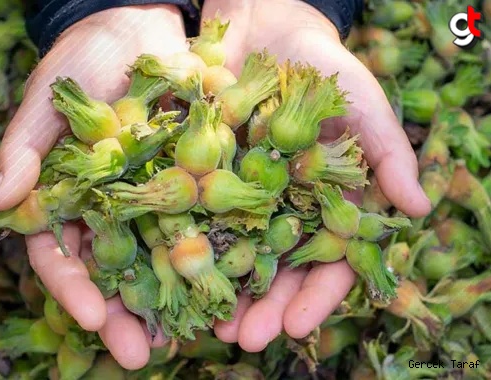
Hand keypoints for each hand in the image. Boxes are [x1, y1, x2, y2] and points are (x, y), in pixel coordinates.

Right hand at [0, 5, 188, 368]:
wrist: (142, 22)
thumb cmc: (84, 58)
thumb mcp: (50, 99)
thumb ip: (25, 147)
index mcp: (68, 197)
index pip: (61, 253)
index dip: (73, 288)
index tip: (91, 317)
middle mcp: (110, 208)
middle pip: (114, 271)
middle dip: (125, 314)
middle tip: (140, 356)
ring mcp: (153, 198)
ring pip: (160, 258)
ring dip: (172, 300)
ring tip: (189, 338)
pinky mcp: (194, 180)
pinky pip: (203, 222)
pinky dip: (213, 254)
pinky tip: (229, 286)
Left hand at [202, 0, 431, 351]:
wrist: (260, 20)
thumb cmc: (317, 61)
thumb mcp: (357, 98)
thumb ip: (387, 149)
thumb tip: (421, 208)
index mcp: (322, 201)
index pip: (326, 261)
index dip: (315, 297)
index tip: (296, 327)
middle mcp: (279, 207)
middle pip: (273, 269)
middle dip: (261, 307)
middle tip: (243, 340)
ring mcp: (237, 194)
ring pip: (230, 254)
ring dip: (220, 292)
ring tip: (206, 327)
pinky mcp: (198, 174)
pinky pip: (189, 216)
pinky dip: (182, 245)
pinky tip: (168, 275)